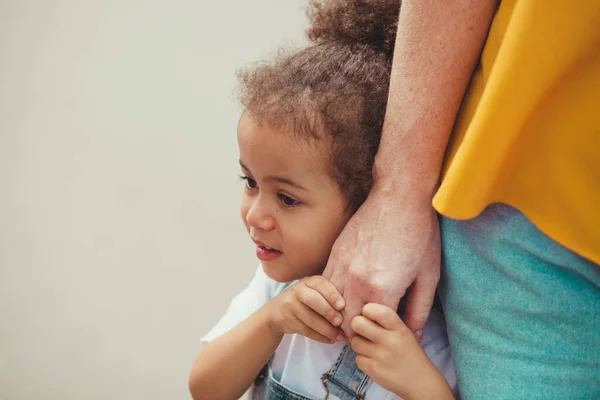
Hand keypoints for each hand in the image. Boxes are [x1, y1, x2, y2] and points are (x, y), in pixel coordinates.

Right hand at [265, 275, 345, 343]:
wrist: (277, 311)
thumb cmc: (306, 300)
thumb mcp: (315, 292)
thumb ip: (330, 296)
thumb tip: (355, 308)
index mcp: (309, 281)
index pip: (320, 284)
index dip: (332, 294)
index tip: (342, 305)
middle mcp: (298, 290)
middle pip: (314, 300)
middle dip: (329, 312)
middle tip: (340, 322)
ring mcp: (290, 305)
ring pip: (310, 319)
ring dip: (327, 330)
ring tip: (339, 337)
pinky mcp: (287, 320)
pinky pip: (306, 330)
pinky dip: (320, 337)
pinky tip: (330, 340)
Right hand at [323, 187, 439, 339]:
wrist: (399, 196)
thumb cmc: (419, 234)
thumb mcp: (428, 277)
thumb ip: (418, 312)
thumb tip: (413, 335)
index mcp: (382, 289)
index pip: (372, 330)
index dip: (379, 337)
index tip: (385, 338)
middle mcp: (356, 280)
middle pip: (347, 323)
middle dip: (358, 332)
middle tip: (370, 333)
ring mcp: (341, 266)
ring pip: (332, 305)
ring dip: (342, 315)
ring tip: (357, 316)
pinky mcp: (335, 254)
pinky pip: (326, 284)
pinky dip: (334, 296)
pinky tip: (348, 294)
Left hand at [350, 303, 453, 399]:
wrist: (421, 382)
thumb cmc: (410, 354)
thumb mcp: (404, 333)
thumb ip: (386, 323)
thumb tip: (362, 314)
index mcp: (399, 328)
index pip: (376, 310)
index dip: (367, 310)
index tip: (368, 316)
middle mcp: (390, 340)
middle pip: (358, 323)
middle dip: (357, 326)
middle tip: (362, 331)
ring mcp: (381, 356)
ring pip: (355, 341)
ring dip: (359, 344)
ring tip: (370, 348)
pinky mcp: (374, 370)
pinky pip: (357, 359)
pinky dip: (363, 360)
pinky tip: (373, 361)